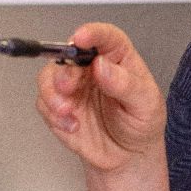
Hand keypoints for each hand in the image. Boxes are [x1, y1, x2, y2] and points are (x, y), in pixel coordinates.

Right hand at [33, 22, 165, 175]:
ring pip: (49, 76)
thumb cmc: (141, 124)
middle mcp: (92, 68)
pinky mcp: (59, 106)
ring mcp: (74, 86)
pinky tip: (72, 125)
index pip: (105, 37)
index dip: (92, 33)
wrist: (128, 157)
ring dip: (52, 93)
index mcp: (118, 58)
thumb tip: (102, 66)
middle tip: (68, 86)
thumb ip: (125, 85)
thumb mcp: (145, 104)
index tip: (80, 38)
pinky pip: (44, 103)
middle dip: (65, 70)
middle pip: (69, 55)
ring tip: (67, 111)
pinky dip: (53, 114)